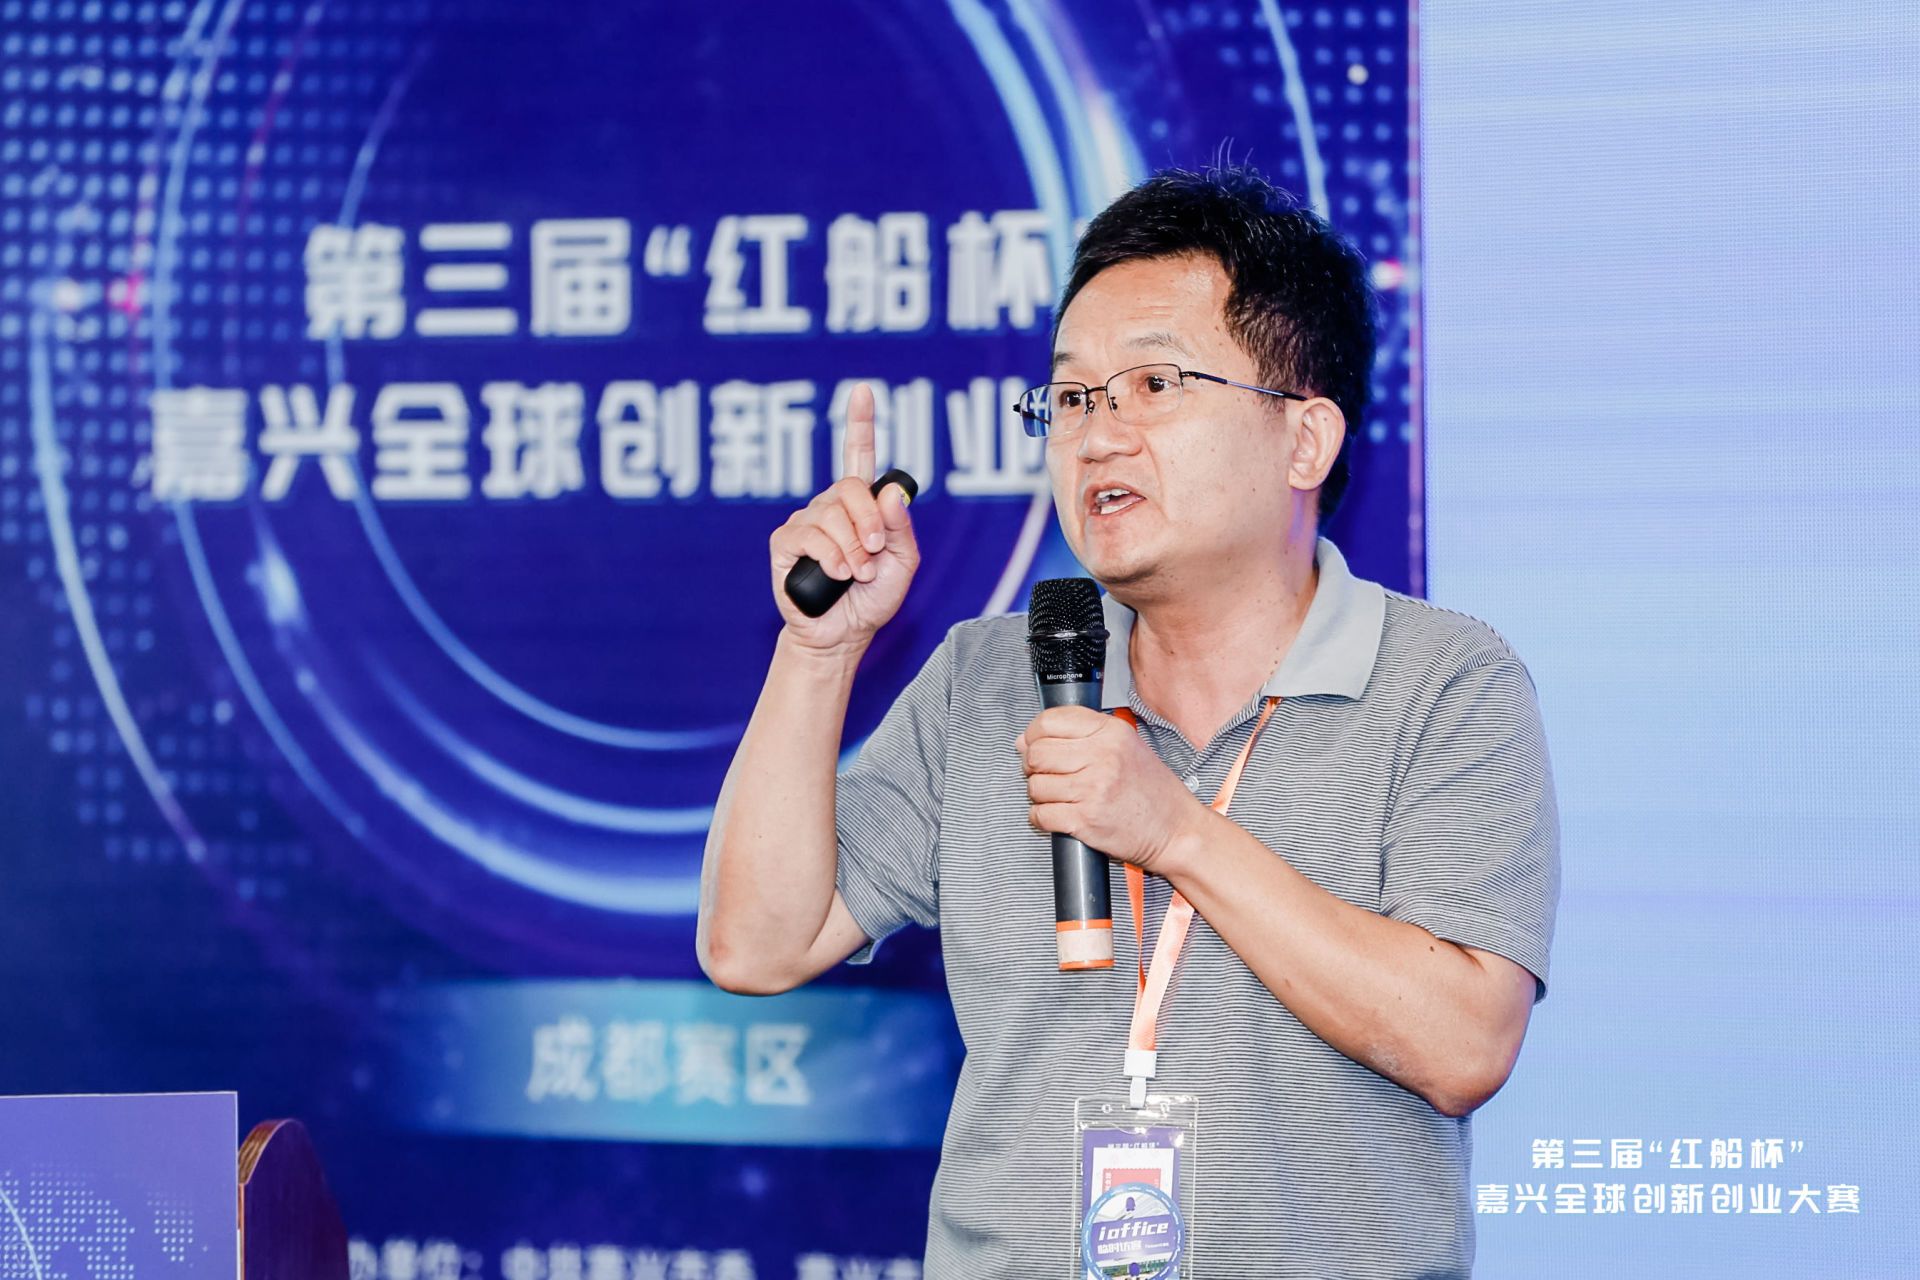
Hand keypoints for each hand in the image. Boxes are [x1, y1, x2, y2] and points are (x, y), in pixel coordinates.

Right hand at [768, 383, 919, 653]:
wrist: (842, 634)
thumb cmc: (871, 598)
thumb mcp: (902, 564)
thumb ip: (900, 530)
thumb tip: (891, 495)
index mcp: (860, 505)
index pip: (859, 455)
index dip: (860, 422)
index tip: (863, 390)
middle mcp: (831, 506)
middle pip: (851, 488)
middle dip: (870, 523)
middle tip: (874, 554)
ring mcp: (806, 521)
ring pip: (832, 515)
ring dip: (853, 548)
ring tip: (856, 574)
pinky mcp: (785, 542)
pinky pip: (810, 535)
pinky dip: (831, 556)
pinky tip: (836, 574)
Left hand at [1015, 705, 1208, 872]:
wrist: (1176, 830)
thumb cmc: (1152, 792)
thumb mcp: (1125, 747)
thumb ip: (1078, 737)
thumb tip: (1023, 741)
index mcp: (1111, 732)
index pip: (1049, 721)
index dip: (1033, 735)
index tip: (1034, 745)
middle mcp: (1102, 756)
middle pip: (1037, 753)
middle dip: (1031, 766)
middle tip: (1044, 774)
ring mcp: (1093, 789)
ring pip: (1036, 785)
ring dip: (1039, 795)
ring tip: (1057, 797)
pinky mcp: (1086, 820)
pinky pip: (1040, 815)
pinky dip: (1040, 818)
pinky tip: (1056, 815)